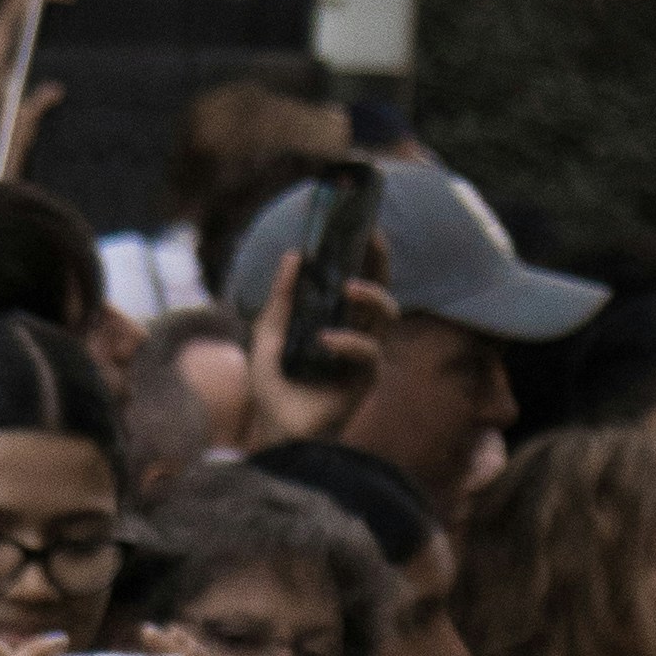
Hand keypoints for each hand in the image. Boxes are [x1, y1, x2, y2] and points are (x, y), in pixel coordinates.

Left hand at [244, 252, 392, 449]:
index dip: (365, 253)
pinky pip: (369, 352)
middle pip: (382, 288)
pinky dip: (347, 342)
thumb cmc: (273, 388)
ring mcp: (363, 355)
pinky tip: (325, 340)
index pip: (358, 278)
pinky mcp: (366, 379)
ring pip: (388, 313)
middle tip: (372, 236)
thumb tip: (293, 256)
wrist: (273, 432)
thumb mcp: (267, 336)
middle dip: (380, 261)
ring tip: (347, 287)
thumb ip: (279, 299)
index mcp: (336, 320)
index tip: (363, 223)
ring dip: (372, 294)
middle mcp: (355, 332)